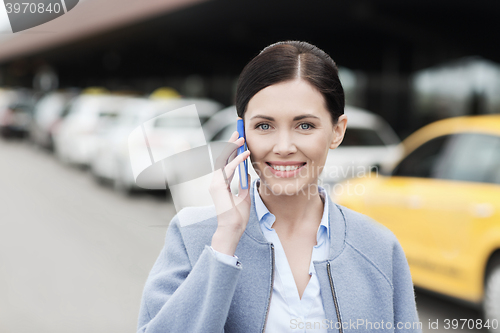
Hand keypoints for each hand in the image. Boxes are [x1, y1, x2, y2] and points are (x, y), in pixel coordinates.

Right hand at [209, 130, 250, 255]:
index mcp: (222, 183)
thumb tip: (247, 173)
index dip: (232, 150)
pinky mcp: (217, 186)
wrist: (233, 228)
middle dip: (230, 143)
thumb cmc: (238, 216)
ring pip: (223, 160)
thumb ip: (244, 183)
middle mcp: (216, 181)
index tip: (239, 139)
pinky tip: (245, 154)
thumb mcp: (244, 195)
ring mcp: (215, 183)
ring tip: (241, 138)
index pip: (226, 162)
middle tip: (238, 131)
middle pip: (222, 157)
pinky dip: (237, 160)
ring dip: (233, 148)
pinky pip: (227, 169)